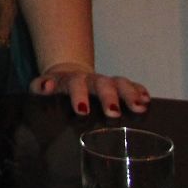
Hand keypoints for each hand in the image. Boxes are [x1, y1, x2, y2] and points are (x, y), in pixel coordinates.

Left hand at [32, 62, 150, 118]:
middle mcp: (91, 79)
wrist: (66, 74)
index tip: (82, 110)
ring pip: (119, 83)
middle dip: (109, 97)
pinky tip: (147, 100)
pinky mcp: (117, 85)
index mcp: (71, 80)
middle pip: (102, 84)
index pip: (75, 85)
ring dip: (130, 94)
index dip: (79, 96)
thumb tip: (46, 86)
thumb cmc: (55, 86)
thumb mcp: (41, 86)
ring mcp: (105, 81)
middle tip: (114, 113)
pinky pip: (131, 85)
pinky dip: (139, 91)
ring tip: (140, 107)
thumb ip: (40, 86)